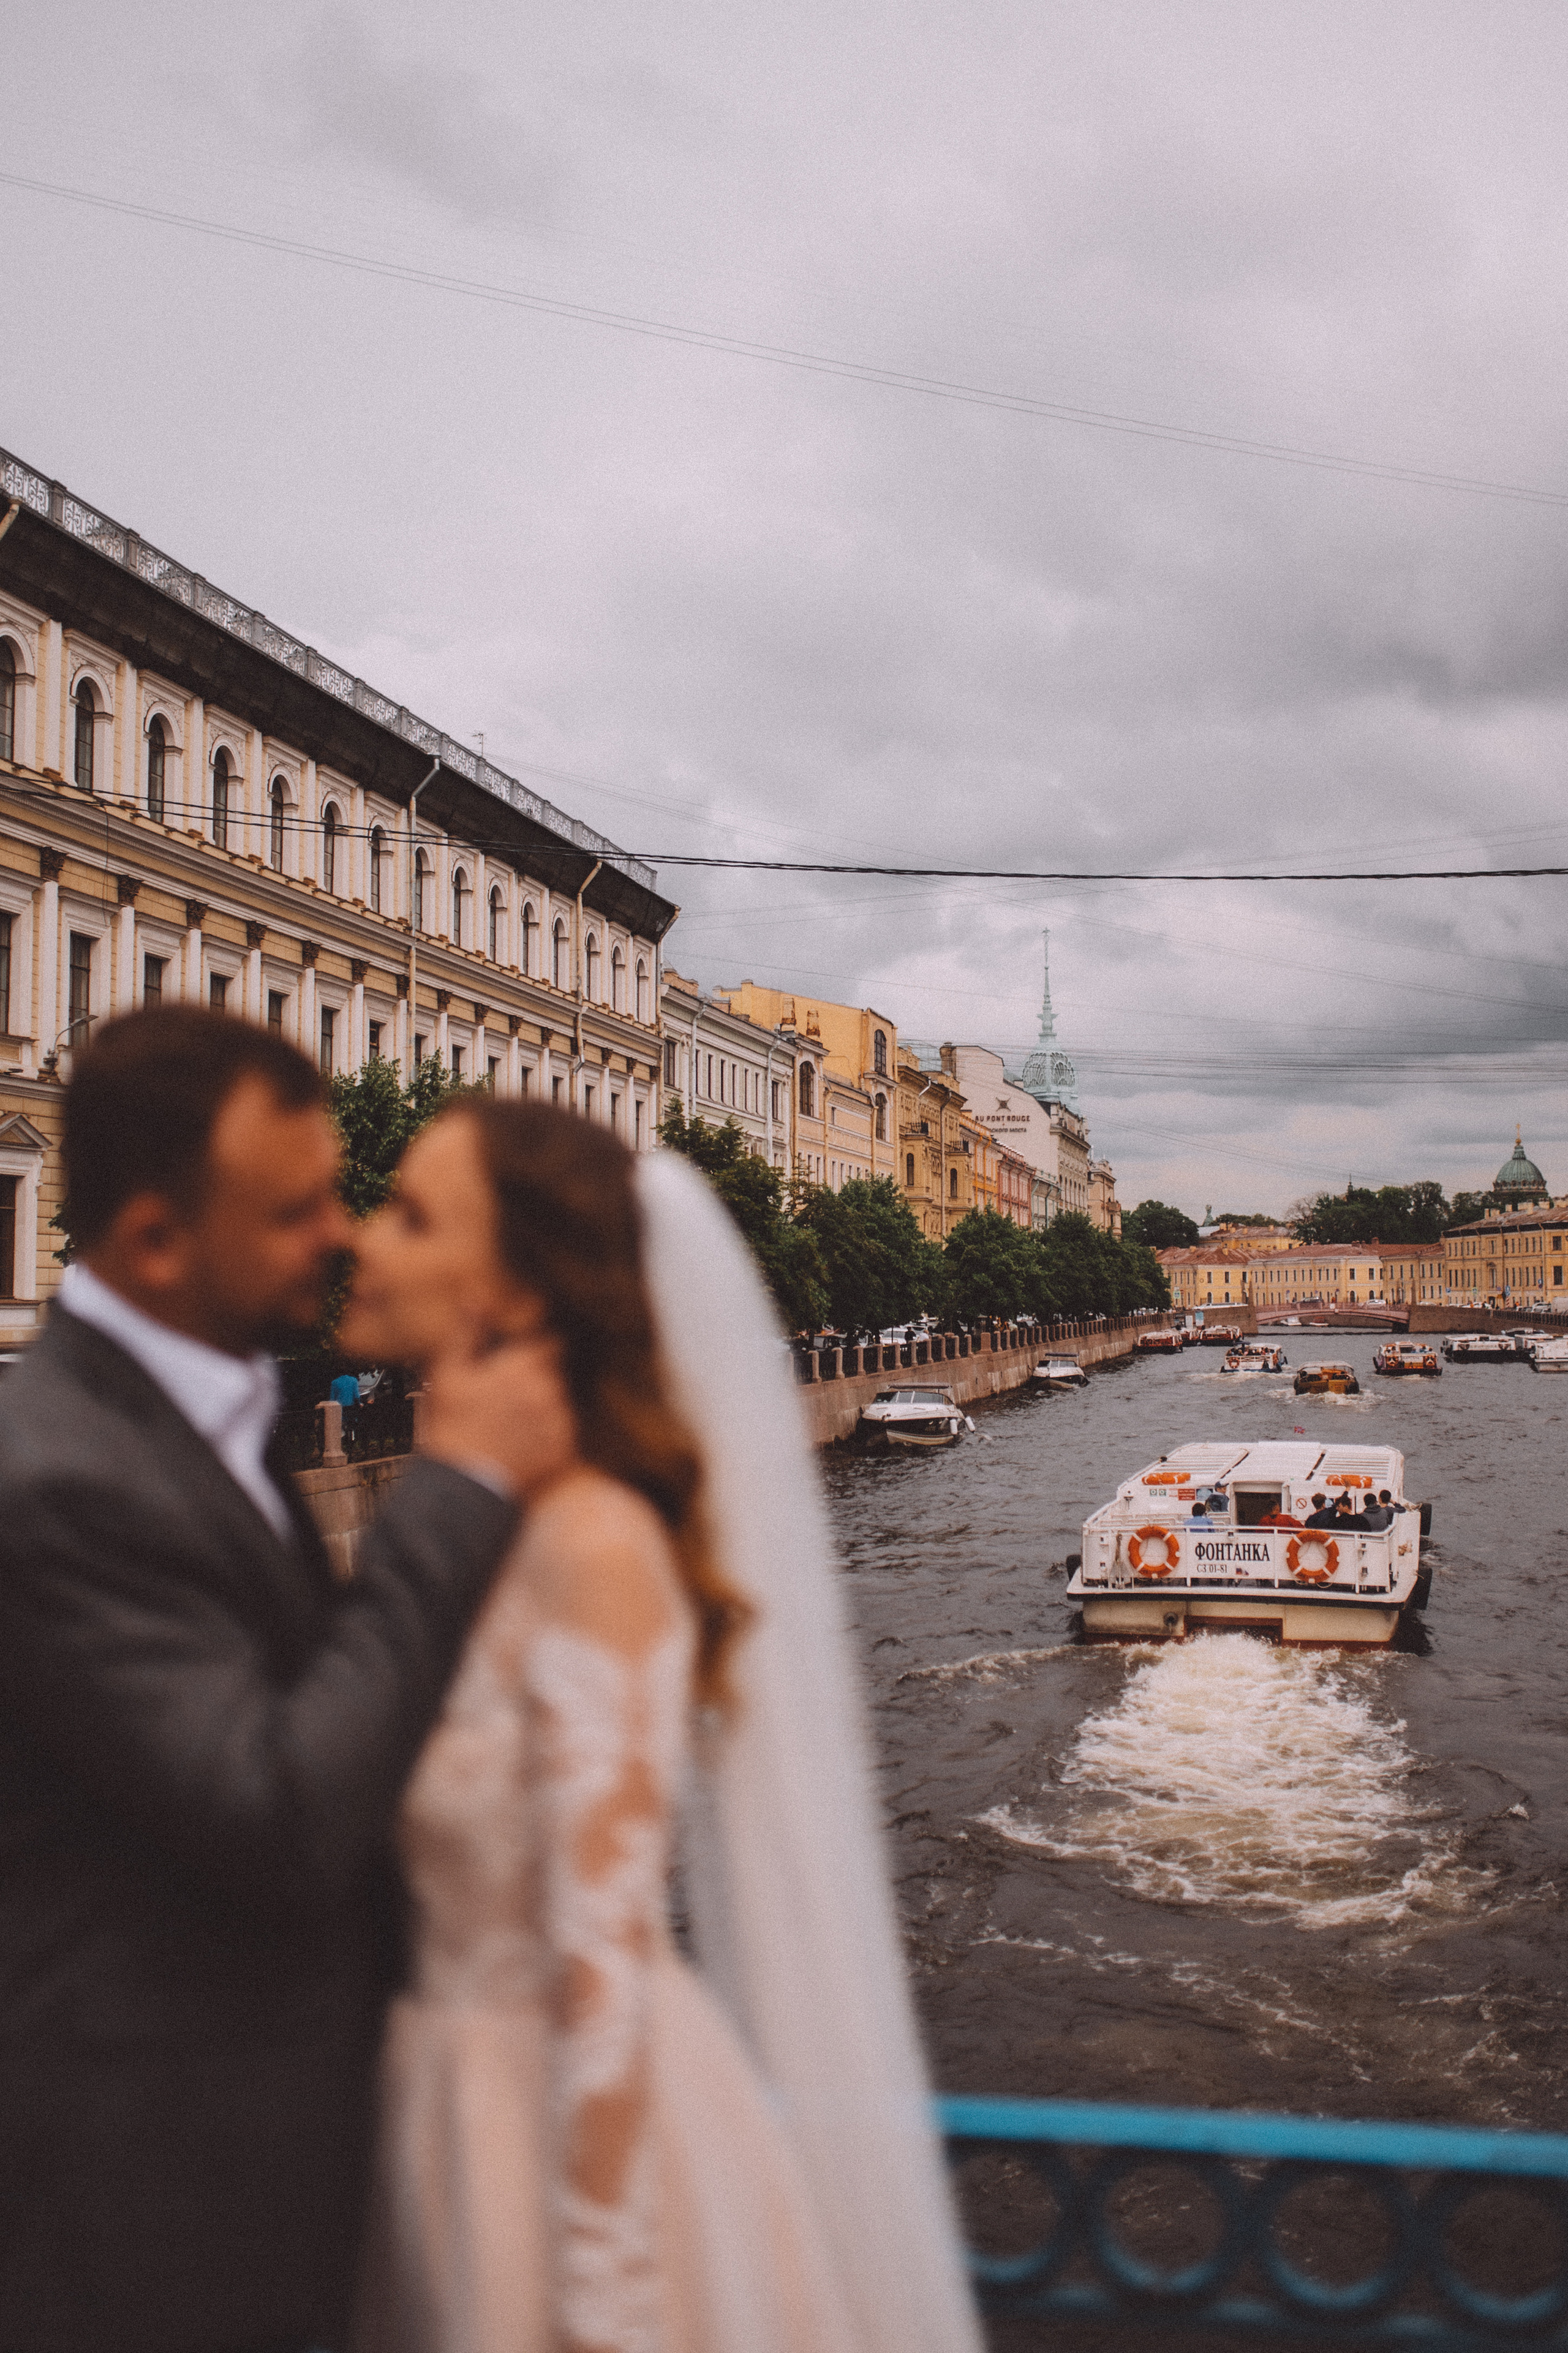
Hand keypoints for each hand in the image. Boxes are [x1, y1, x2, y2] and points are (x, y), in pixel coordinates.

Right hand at [419, 1316, 577, 1498]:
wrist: (462, 1482)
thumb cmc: (451, 1426)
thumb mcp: (449, 1373)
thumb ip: (467, 1332)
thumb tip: (475, 1297)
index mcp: (523, 1368)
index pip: (546, 1345)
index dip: (532, 1351)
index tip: (518, 1363)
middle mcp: (549, 1392)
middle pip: (551, 1376)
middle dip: (533, 1382)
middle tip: (503, 1402)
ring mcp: (558, 1422)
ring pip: (557, 1404)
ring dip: (541, 1409)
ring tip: (509, 1427)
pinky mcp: (563, 1449)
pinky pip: (562, 1433)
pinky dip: (546, 1436)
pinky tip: (520, 1444)